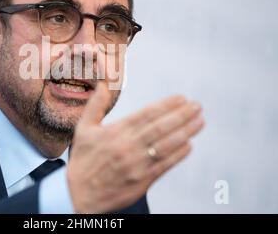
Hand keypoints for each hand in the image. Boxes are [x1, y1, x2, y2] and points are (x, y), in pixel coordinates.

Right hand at [67, 81, 204, 213]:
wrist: (78, 194)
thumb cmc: (82, 160)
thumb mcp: (83, 129)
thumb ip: (95, 105)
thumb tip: (102, 83)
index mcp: (114, 132)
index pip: (145, 115)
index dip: (165, 105)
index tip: (181, 98)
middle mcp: (127, 147)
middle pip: (159, 128)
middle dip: (181, 116)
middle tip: (197, 106)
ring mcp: (136, 165)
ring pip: (166, 146)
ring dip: (185, 132)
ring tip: (199, 122)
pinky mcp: (142, 181)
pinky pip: (164, 166)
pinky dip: (178, 155)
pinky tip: (188, 145)